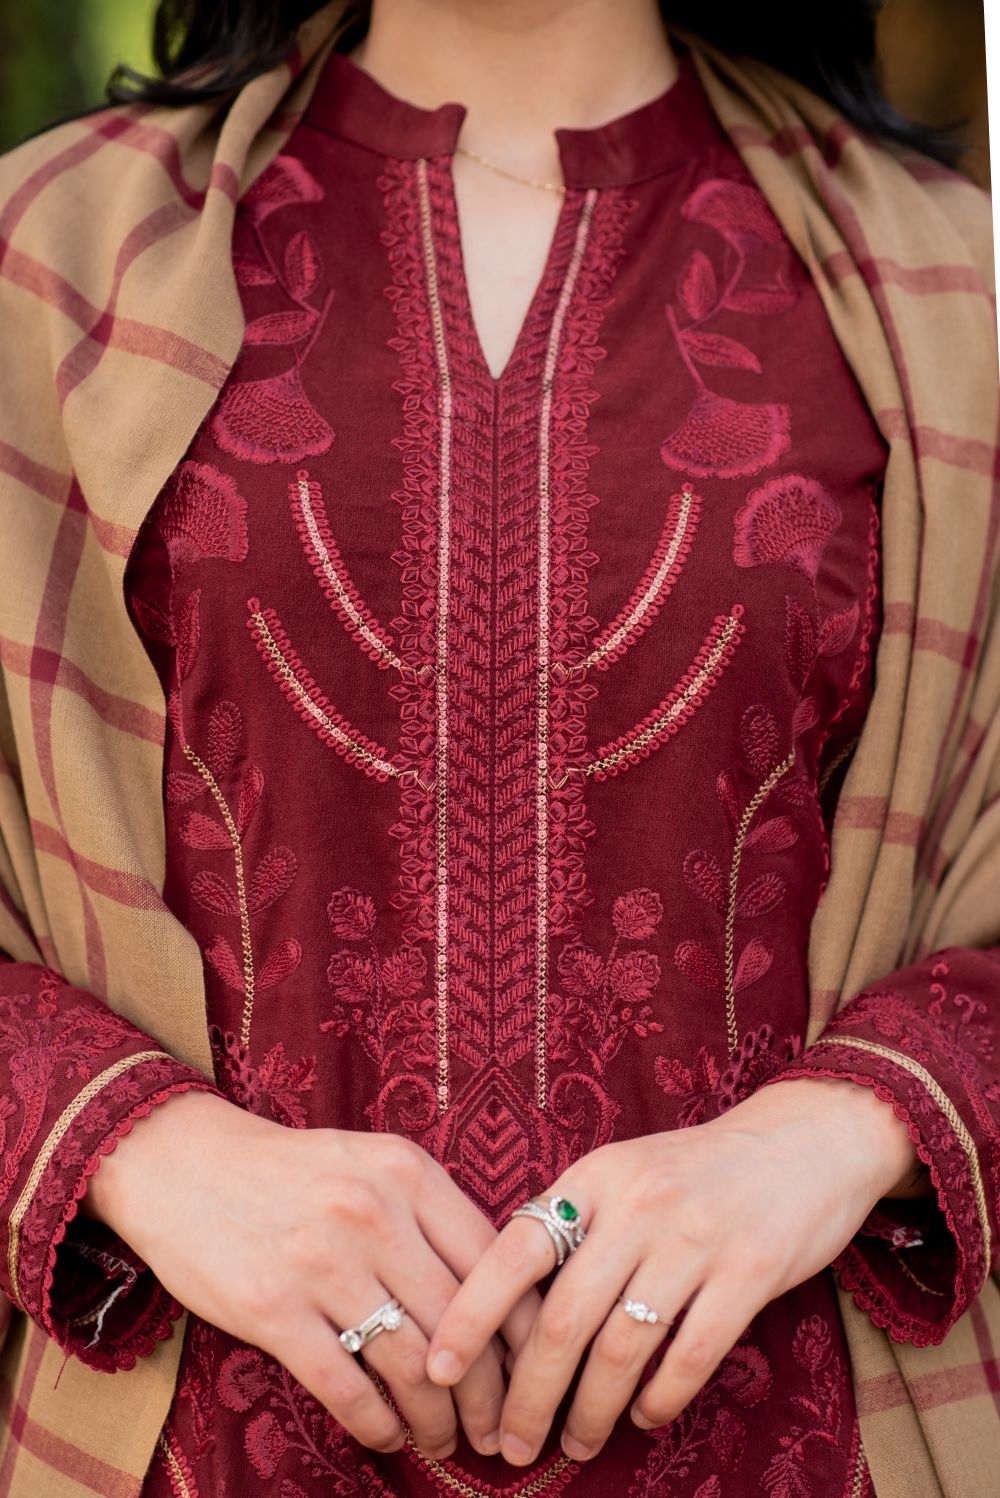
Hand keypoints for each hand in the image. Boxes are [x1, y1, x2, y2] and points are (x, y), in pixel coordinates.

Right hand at [83, 1090, 538, 1458]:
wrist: (184, 1163)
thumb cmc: (290, 1171)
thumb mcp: (371, 1163)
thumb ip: (429, 1213)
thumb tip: (495, 1290)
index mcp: (408, 1172)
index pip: (494, 1262)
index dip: (521, 1328)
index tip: (533, 1368)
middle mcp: (374, 1213)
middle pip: (459, 1324)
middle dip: (488, 1392)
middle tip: (497, 1428)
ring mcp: (323, 1262)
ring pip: (411, 1365)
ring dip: (437, 1418)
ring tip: (447, 1439)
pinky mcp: (274, 1310)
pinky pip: (347, 1387)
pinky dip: (378, 1425)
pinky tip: (389, 1437)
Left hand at [426, 1074, 919, 1465]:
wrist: (805, 1140)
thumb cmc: (700, 1168)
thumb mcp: (626, 1171)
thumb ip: (576, 1222)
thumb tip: (507, 1301)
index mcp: (596, 1177)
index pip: (514, 1251)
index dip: (470, 1315)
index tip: (439, 1369)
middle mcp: (638, 1204)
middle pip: (563, 1319)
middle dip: (528, 1394)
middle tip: (510, 1444)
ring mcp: (696, 1237)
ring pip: (621, 1348)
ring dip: (590, 1412)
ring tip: (575, 1445)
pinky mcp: (750, 1270)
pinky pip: (691, 1354)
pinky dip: (659, 1398)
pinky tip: (644, 1416)